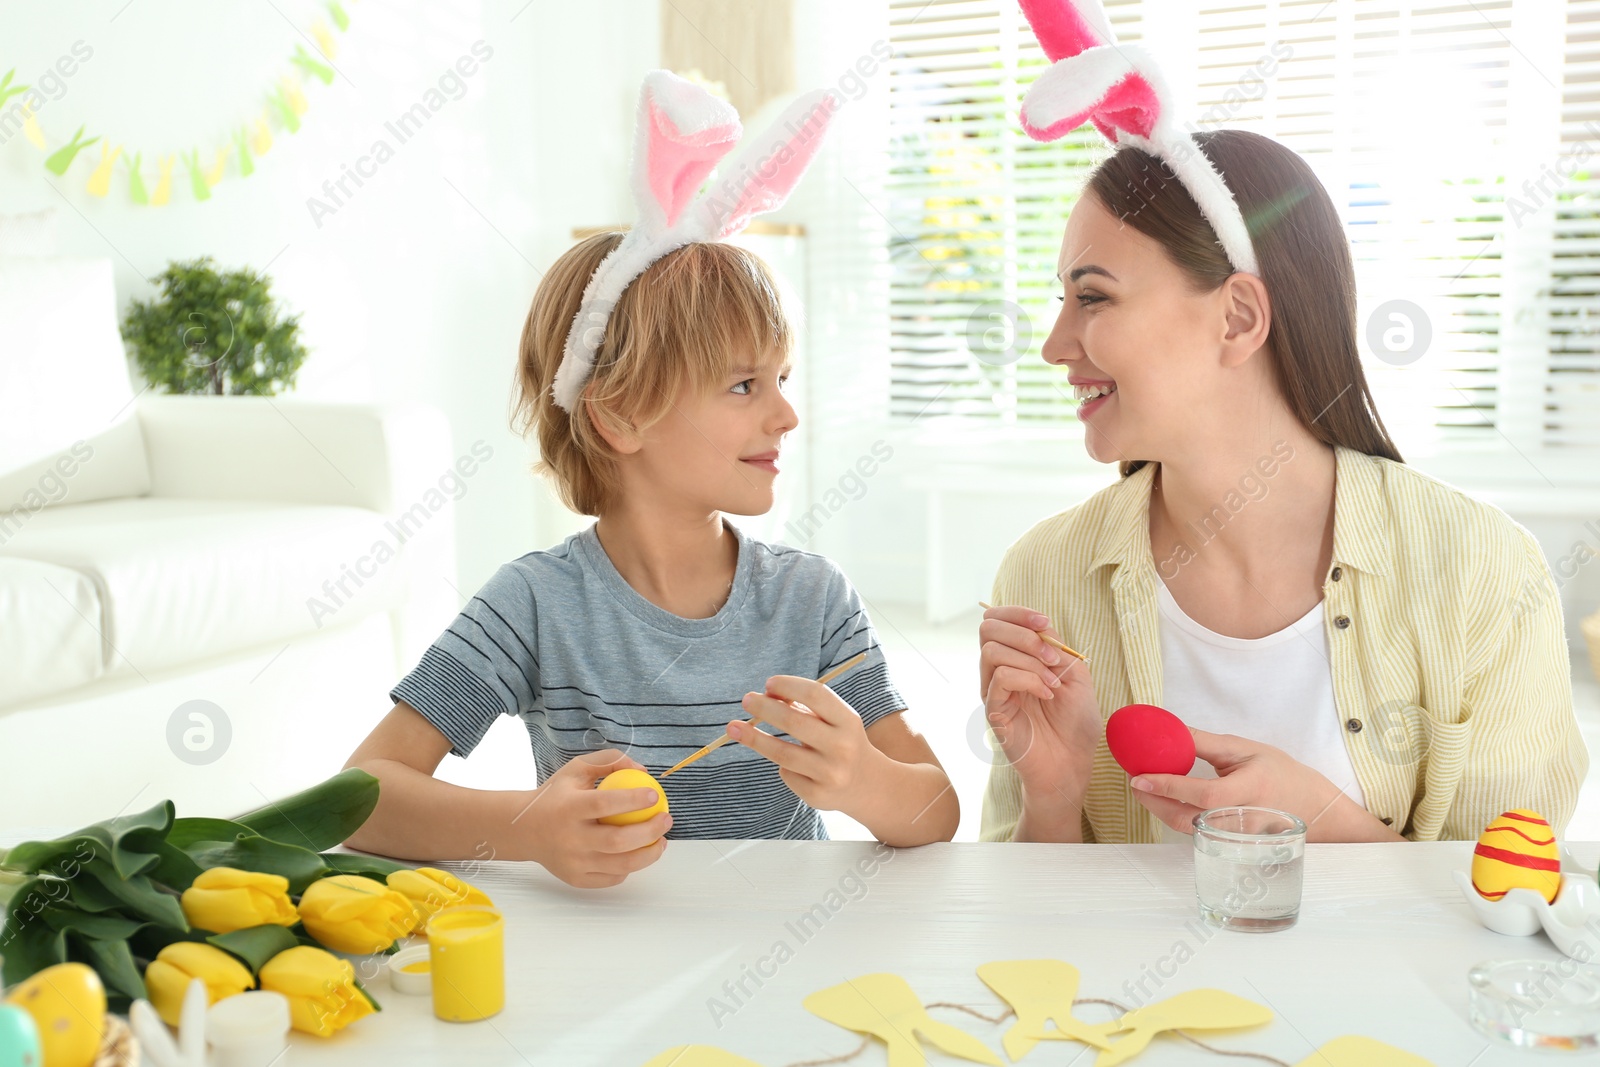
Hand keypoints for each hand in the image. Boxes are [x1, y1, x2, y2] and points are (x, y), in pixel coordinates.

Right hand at [520, 749, 672, 888]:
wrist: (524, 829)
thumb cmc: (556, 796)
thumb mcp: (577, 769)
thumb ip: (610, 761)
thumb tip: (643, 772)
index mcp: (568, 808)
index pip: (604, 804)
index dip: (633, 800)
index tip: (654, 795)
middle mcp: (570, 838)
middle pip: (617, 841)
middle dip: (650, 832)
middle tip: (666, 820)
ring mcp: (573, 862)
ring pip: (620, 865)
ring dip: (649, 854)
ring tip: (662, 841)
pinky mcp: (576, 879)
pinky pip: (612, 878)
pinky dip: (630, 867)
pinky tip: (638, 854)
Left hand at [728, 676, 886, 817]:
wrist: (868, 786)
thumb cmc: (842, 743)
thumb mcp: (836, 721)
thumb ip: (807, 708)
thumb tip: (767, 697)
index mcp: (848, 721)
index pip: (816, 695)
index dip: (789, 685)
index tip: (768, 683)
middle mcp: (842, 747)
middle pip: (793, 722)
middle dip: (764, 708)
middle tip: (746, 700)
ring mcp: (830, 773)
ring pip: (782, 752)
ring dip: (753, 737)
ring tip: (734, 727)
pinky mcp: (817, 795)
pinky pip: (787, 774)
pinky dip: (781, 764)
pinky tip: (786, 762)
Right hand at [978, 605, 1098, 812]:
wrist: (1073, 763)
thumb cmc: (1075, 722)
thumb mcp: (1075, 674)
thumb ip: (1055, 646)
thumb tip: (1037, 624)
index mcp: (1017, 658)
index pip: (998, 620)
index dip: (1018, 613)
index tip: (1045, 622)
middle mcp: (999, 671)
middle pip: (987, 628)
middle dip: (1023, 633)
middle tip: (1052, 656)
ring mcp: (993, 691)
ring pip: (992, 651)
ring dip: (1029, 659)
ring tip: (1054, 682)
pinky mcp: (994, 711)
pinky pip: (1001, 678)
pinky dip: (1029, 679)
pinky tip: (1048, 694)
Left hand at [1129, 729, 1367, 841]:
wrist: (1311, 806)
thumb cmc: (1279, 773)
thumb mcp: (1244, 750)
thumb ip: (1204, 743)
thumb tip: (1168, 729)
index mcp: (1249, 791)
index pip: (1202, 794)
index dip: (1168, 786)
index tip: (1138, 776)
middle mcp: (1241, 820)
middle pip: (1186, 819)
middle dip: (1153, 801)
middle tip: (1134, 781)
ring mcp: (1235, 837)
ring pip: (1187, 828)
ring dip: (1159, 808)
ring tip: (1144, 787)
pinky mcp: (1228, 842)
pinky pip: (1195, 830)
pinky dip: (1173, 814)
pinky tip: (1163, 799)